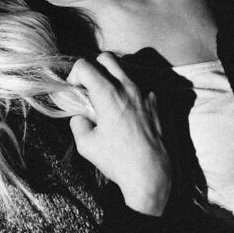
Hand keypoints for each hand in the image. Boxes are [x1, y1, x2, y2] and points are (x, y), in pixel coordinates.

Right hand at [67, 52, 171, 215]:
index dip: (74, 75)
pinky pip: (141, 87)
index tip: (75, 90)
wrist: (152, 174)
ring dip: (113, 78)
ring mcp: (147, 93)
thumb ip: (78, 123)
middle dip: (94, 67)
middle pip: (107, 58)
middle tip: (90, 88)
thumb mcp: (86, 145)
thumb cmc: (118, 161)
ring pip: (126, 70)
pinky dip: (130, 93)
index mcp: (108, 93)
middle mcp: (129, 87)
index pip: (85, 64)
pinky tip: (128, 113)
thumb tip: (80, 116)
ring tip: (109, 100)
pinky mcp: (159, 103)